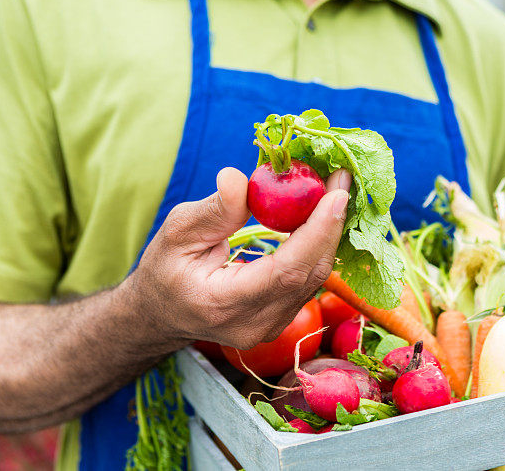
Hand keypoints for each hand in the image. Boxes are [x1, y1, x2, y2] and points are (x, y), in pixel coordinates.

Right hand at [129, 167, 350, 349]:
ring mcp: (272, 326)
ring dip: (329, 231)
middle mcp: (255, 324)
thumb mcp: (177, 232)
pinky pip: (310, 279)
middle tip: (341, 179)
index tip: (337, 193)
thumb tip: (240, 179)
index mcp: (223, 305)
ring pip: (315, 277)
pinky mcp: (282, 317)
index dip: (318, 232)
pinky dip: (320, 244)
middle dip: (332, 224)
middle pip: (310, 274)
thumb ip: (213, 210)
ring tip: (334, 189)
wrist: (162, 313)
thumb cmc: (166, 270)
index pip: (286, 271)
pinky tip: (322, 214)